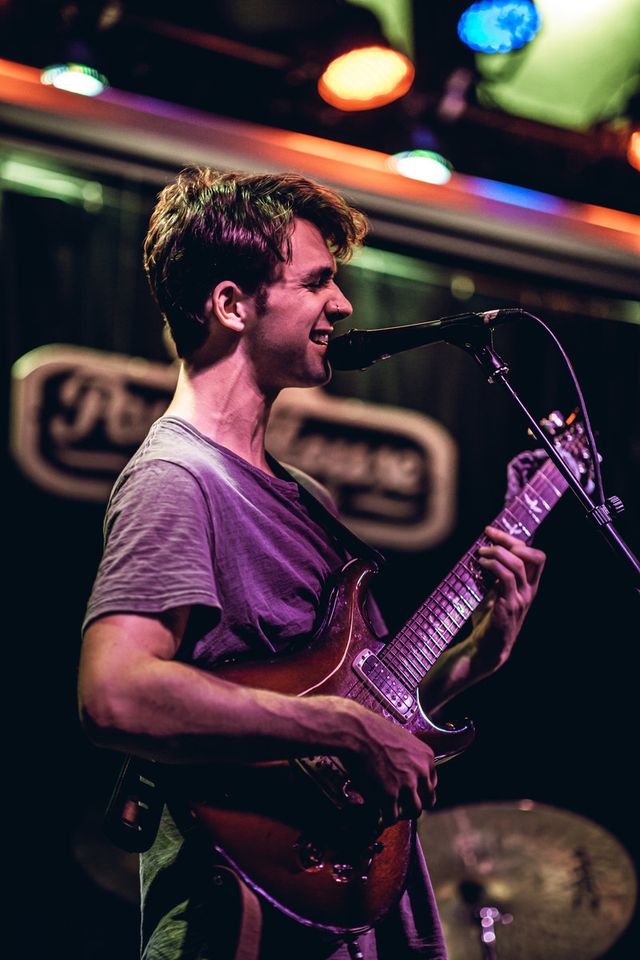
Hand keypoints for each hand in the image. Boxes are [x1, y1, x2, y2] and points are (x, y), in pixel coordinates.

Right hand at [338, 700, 436, 825]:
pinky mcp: (390, 796)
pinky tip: (378, 814)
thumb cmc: (371, 729)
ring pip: (414, 811)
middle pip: (428, 799)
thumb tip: (401, 767)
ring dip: (403, 812)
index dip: (420, 789)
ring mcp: (407, 784)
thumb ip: (407, 755)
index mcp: (426, 756)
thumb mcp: (400, 738)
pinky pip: (392, 816)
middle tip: (402, 805)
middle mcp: (421, 771)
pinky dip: (385, 818)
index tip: (411, 792)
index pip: (432, 782)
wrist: (355, 730)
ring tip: (390, 811)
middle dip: (414, 802)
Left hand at [474, 525, 545, 669]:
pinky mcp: (509, 605)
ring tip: (481, 552)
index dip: (515, 540)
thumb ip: (492, 575)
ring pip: (518, 564)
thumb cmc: (488, 620)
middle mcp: (529, 591)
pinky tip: (481, 564)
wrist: (487, 649)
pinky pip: (506, 578)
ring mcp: (521, 598)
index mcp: (529, 586)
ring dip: (498, 552)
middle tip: (489, 536)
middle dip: (510, 540)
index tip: (492, 532)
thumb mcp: (493, 593)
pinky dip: (493, 566)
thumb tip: (479, 551)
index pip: (535, 556)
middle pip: (533, 556)